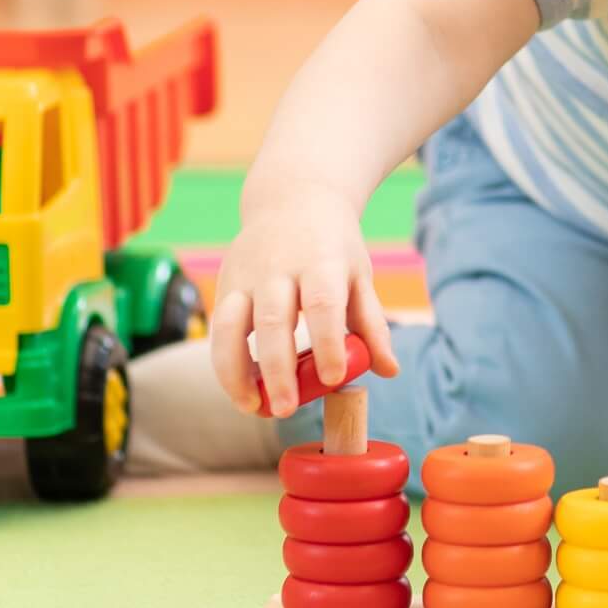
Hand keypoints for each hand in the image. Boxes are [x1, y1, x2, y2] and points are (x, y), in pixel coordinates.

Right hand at [209, 181, 398, 416]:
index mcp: (321, 261)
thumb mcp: (358, 275)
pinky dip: (225, 362)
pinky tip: (241, 389)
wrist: (293, 196)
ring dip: (235, 372)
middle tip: (287, 410)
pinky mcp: (225, 283)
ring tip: (252, 407)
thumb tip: (389, 370)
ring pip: (230, 326)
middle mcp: (278, 266)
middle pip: (273, 321)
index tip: (333, 379)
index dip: (327, 343)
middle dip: (277, 370)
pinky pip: (218, 328)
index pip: (323, 304)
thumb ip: (372, 323)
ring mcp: (246, 274)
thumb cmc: (333, 245)